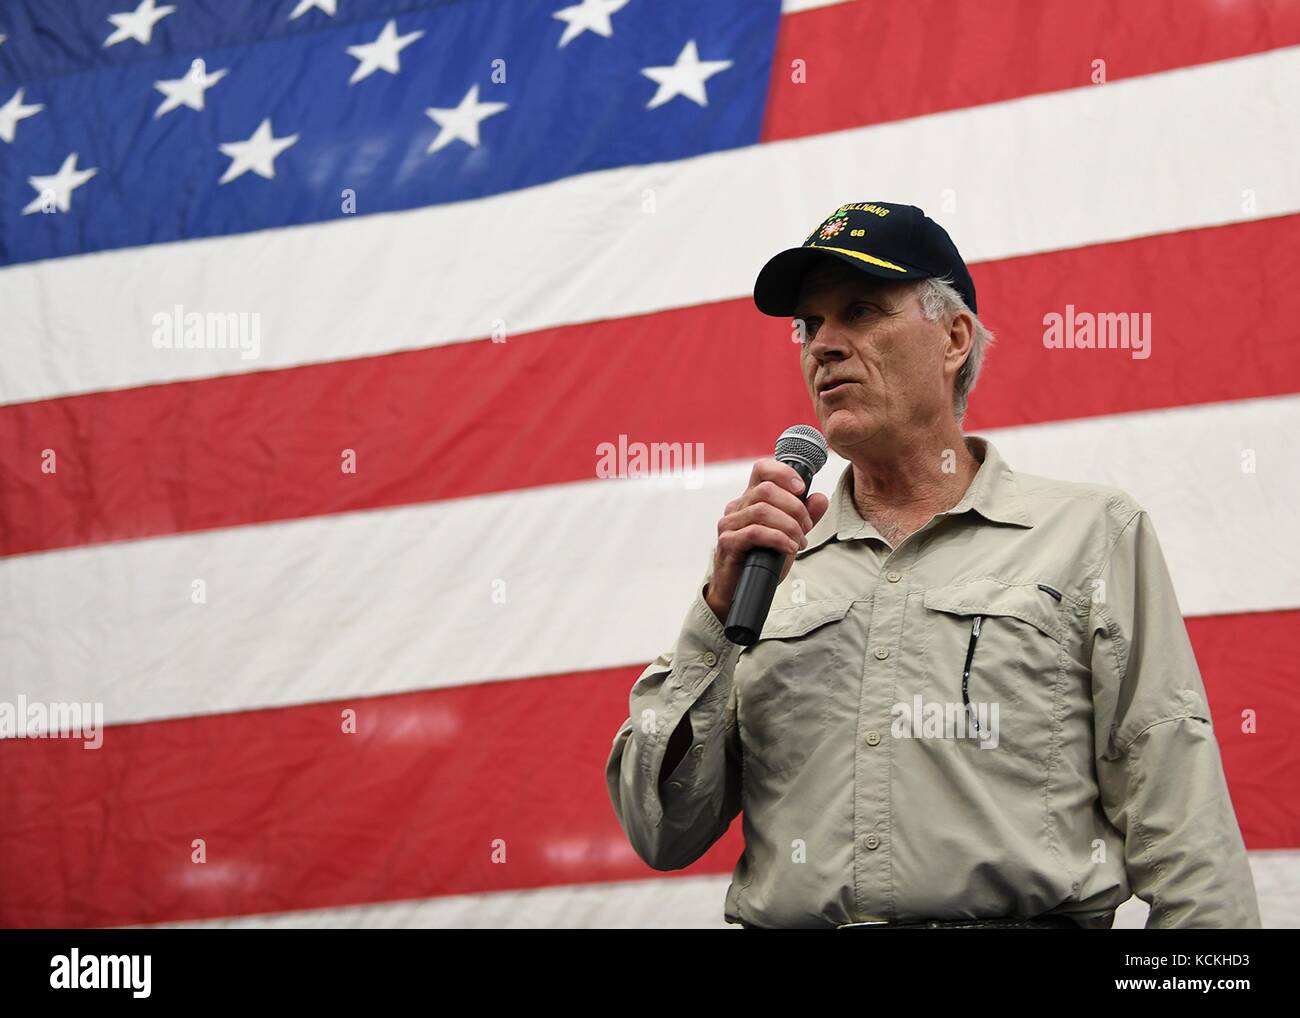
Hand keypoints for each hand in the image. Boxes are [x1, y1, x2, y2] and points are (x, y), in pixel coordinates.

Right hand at [704, 458, 829, 622]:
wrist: (739, 589)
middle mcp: (737, 507)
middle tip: (806, 527)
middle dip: (795, 508)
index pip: (762, 469)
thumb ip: (804, 516)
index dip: (783, 472)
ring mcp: (729, 524)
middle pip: (767, 490)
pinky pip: (755, 532)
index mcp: (750, 499)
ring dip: (789, 525)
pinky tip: (789, 548)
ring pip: (762, 510)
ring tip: (799, 541)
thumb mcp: (789, 535)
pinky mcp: (727, 542)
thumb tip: (820, 498)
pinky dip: (778, 538)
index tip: (802, 488)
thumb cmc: (761, 559)